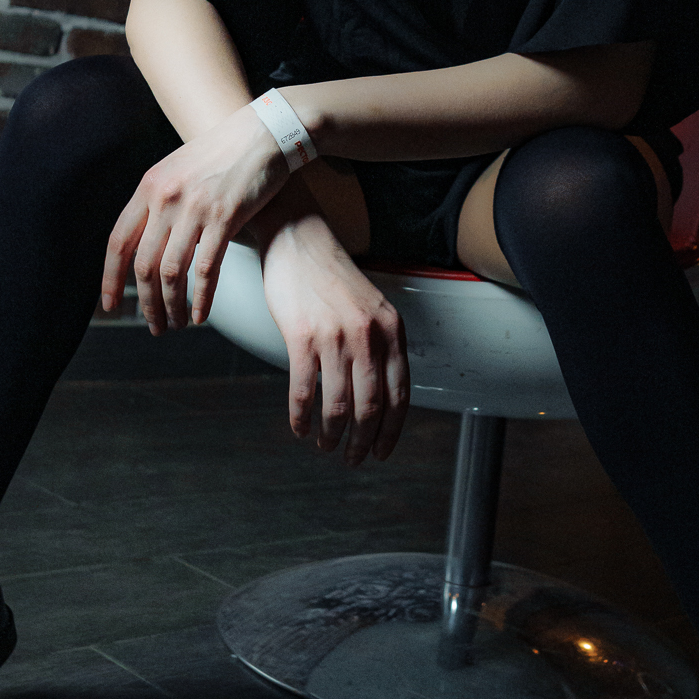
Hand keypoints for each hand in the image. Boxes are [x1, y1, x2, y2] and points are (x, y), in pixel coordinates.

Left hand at [102, 104, 289, 331]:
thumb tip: (144, 238)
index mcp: (149, 186)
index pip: (118, 241)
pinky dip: (201, 298)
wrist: (264, 133)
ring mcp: (194, 208)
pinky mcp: (225, 217)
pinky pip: (206, 269)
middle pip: (143, 265)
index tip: (109, 305)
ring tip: (175, 324)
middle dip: (146, 303)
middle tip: (153, 325)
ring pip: (171, 272)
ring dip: (171, 306)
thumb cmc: (224, 153)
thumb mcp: (178, 169)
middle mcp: (166, 198)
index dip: (110, 278)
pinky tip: (200, 314)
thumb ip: (158, 200)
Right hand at [260, 216, 408, 465]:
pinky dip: (301, 417)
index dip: (391, 430)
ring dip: (332, 435)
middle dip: (363, 442)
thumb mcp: (370, 307)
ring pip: (339, 405)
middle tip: (353, 460)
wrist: (298, 239)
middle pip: (371, 407)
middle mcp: (369, 336)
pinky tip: (299, 427)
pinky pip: (304, 391)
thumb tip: (379, 392)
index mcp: (391, 330)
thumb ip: (379, 344)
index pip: (400, 394)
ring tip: (325, 446)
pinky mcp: (302, 336)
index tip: (382, 451)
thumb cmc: (330, 276)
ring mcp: (336, 336)